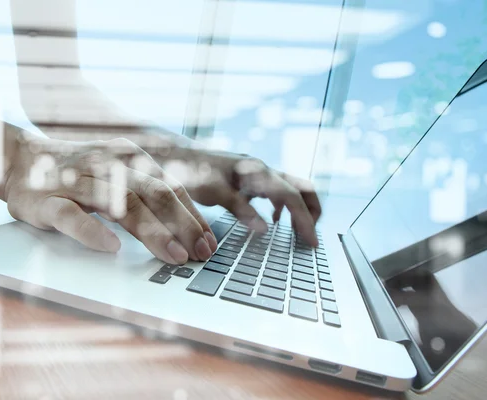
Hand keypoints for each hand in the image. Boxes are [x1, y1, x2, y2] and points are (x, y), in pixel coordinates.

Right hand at [4, 133, 216, 264]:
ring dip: (151, 231)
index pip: (171, 187)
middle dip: (182, 225)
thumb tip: (190, 227)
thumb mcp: (119, 175)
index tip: (210, 244)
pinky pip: (72, 216)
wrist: (21, 159)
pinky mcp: (49, 200)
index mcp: (130, 158)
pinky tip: (111, 248)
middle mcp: (109, 165)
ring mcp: (78, 182)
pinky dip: (92, 231)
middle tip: (199, 254)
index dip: (193, 216)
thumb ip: (149, 195)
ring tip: (173, 255)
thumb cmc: (79, 174)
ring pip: (121, 203)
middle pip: (154, 193)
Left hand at [165, 148, 321, 245]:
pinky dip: (281, 208)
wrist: (174, 155)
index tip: (312, 242)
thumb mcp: (213, 192)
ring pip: (290, 190)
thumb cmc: (190, 171)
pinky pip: (274, 192)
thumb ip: (240, 209)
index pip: (292, 197)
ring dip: (298, 210)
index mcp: (256, 171)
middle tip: (311, 237)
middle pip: (302, 188)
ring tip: (298, 234)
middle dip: (312, 212)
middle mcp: (261, 169)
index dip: (305, 220)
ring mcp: (256, 173)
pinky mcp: (248, 178)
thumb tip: (266, 229)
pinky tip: (272, 222)